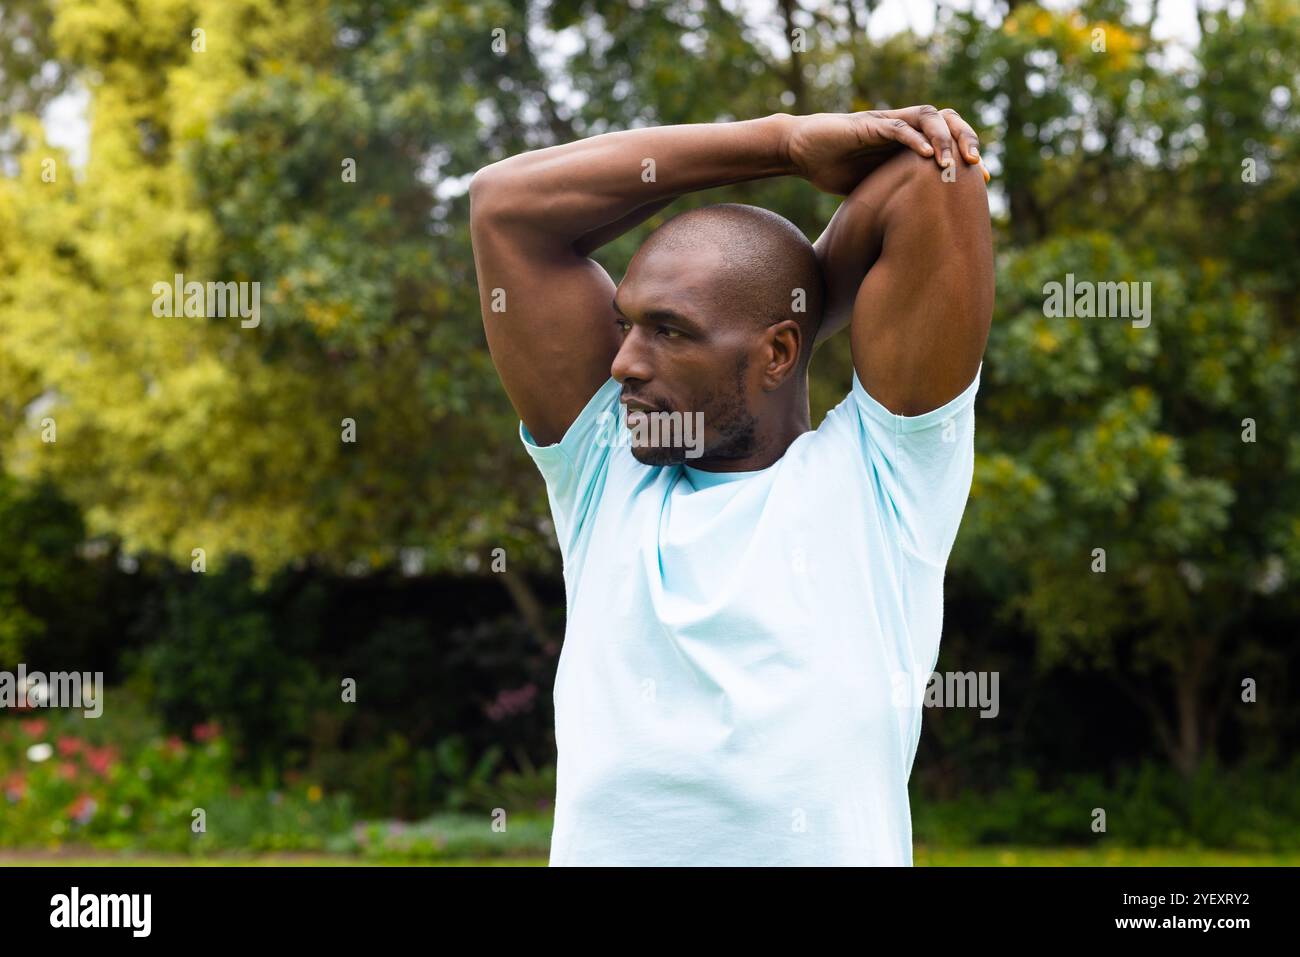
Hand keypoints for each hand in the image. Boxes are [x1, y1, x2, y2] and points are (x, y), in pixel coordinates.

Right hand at [783, 105, 989, 195]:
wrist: (801, 151)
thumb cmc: (834, 168)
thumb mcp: (873, 187)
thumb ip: (896, 195)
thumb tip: (916, 231)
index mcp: (909, 140)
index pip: (949, 138)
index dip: (969, 155)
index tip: (983, 181)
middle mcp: (903, 126)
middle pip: (948, 120)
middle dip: (966, 140)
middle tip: (977, 167)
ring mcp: (887, 122)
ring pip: (928, 117)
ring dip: (944, 139)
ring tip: (953, 163)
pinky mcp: (867, 125)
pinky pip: (897, 128)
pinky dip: (913, 140)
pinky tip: (925, 156)